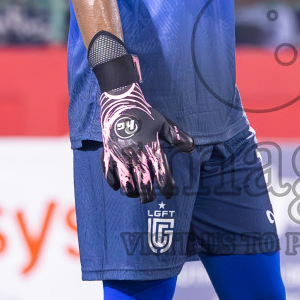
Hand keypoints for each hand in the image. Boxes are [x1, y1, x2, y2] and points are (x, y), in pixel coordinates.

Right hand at [99, 81, 194, 202]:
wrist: (120, 102)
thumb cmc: (145, 114)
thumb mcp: (163, 123)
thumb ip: (178, 137)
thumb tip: (192, 149)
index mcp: (151, 147)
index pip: (162, 173)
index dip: (167, 188)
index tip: (169, 194)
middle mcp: (136, 154)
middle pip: (144, 184)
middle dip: (149, 195)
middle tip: (151, 198)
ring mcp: (120, 155)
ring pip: (126, 183)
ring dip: (132, 192)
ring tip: (137, 193)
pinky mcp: (107, 154)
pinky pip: (108, 175)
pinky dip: (113, 183)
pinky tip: (119, 185)